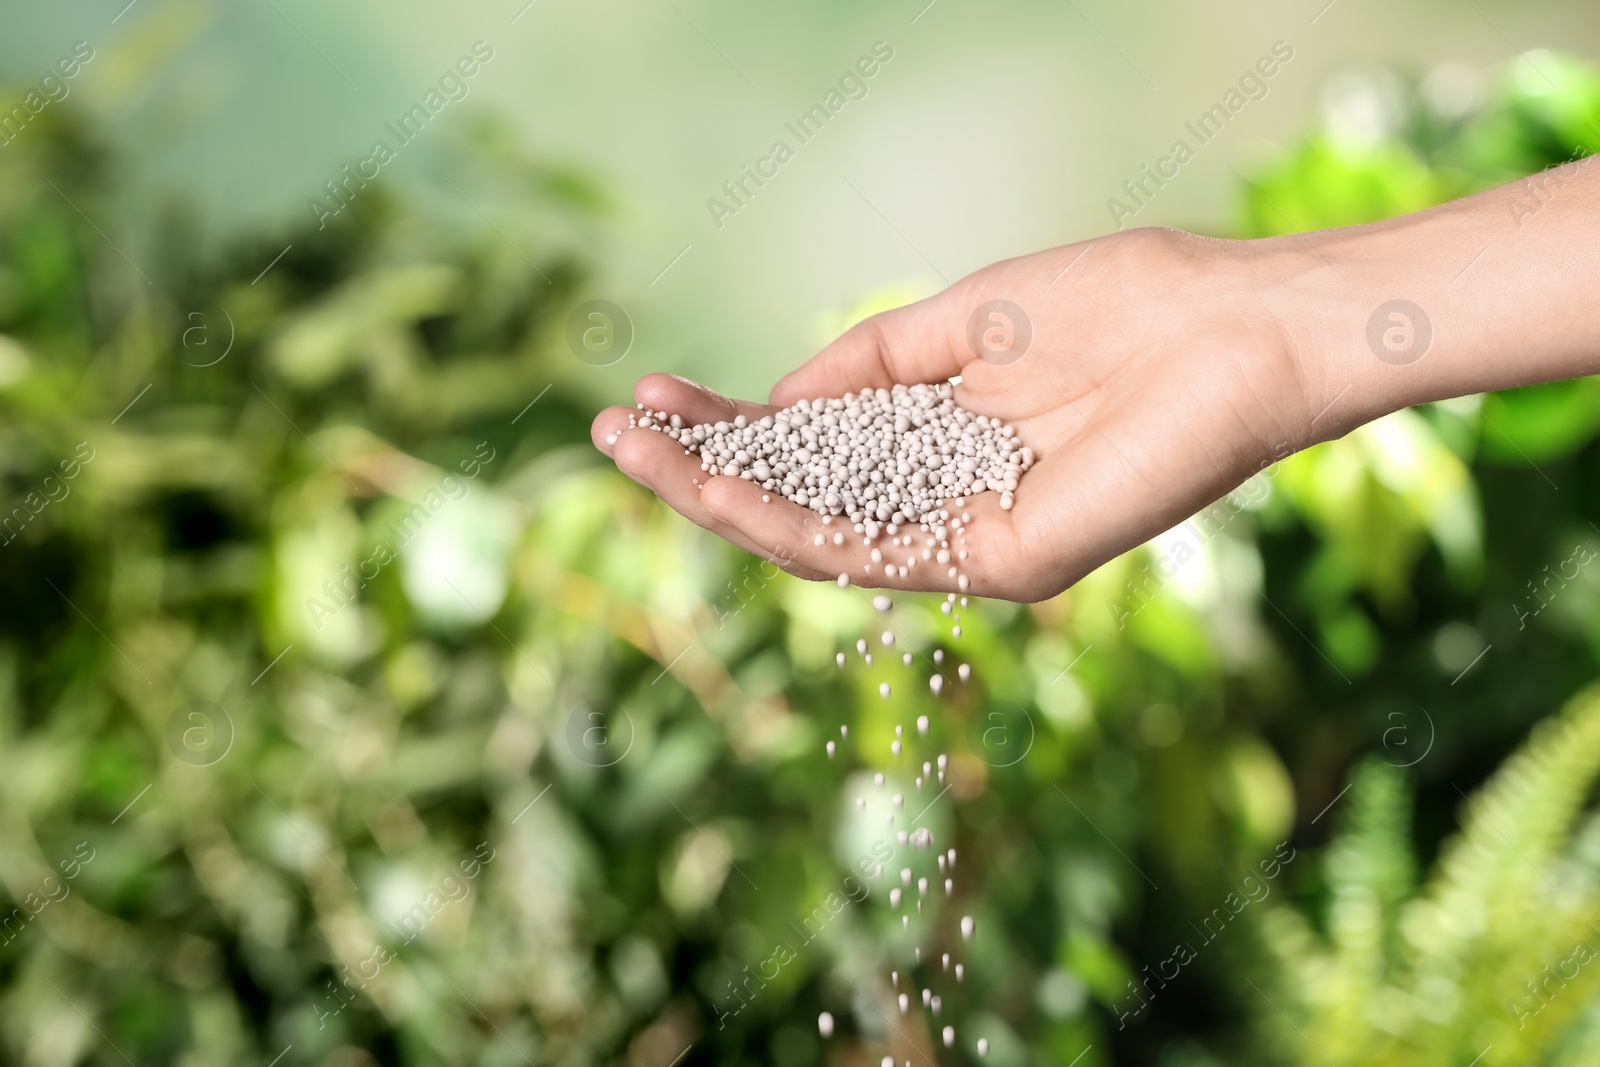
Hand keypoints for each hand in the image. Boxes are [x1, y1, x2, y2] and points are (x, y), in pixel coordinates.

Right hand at [591, 228, 1317, 601]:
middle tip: (614, 433)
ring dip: (722, 501)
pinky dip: (791, 523)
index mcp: (944, 439)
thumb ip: (869, 364)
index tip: (653, 394)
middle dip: (704, 469)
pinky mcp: (1004, 562)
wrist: (1235, 326)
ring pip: (821, 538)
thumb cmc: (1121, 304)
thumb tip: (776, 402)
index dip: (730, 426)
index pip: (815, 449)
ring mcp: (975, 538)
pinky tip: (720, 488)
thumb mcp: (963, 319)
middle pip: (803, 500)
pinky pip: (876, 550)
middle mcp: (950, 497)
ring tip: (639, 456)